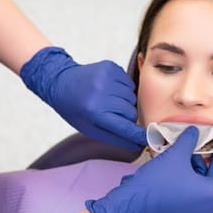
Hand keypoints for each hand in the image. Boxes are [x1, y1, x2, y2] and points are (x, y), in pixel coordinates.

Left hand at [20, 47, 145, 149]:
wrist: (61, 81)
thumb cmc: (75, 109)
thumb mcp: (90, 129)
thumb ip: (115, 138)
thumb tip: (138, 145)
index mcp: (95, 112)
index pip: (126, 127)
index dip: (139, 134)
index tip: (151, 138)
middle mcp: (102, 94)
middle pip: (132, 112)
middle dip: (126, 116)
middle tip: (112, 114)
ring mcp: (106, 78)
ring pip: (132, 98)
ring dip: (124, 102)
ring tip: (108, 101)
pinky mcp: (110, 67)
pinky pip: (129, 84)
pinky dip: (123, 89)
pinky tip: (109, 90)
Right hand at [85, 126, 212, 212]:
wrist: (132, 204)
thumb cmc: (156, 183)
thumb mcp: (176, 155)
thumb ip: (189, 140)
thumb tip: (194, 131)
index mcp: (212, 194)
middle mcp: (208, 207)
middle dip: (209, 162)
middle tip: (197, 149)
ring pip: (206, 188)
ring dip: (198, 170)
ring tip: (182, 157)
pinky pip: (196, 196)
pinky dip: (191, 181)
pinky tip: (176, 169)